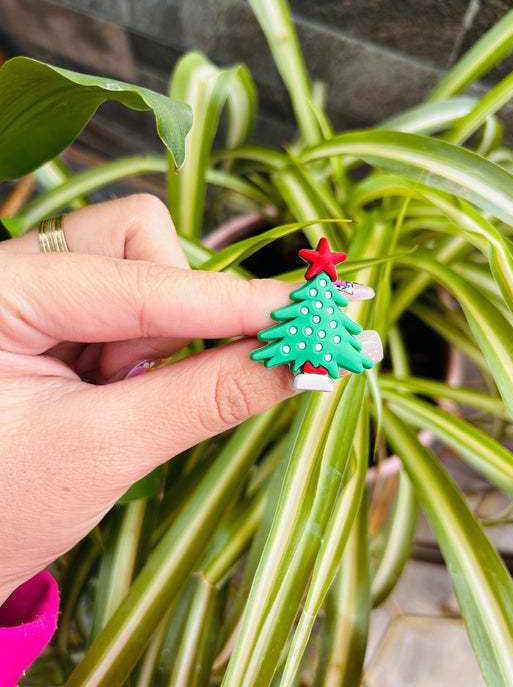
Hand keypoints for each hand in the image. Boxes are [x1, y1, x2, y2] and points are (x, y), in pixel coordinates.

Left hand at [0, 195, 296, 603]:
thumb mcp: (103, 453)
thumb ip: (205, 398)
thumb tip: (297, 364)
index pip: (134, 278)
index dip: (227, 300)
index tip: (302, 312)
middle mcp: (13, 273)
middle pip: (133, 240)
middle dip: (172, 311)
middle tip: (145, 381)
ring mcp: (35, 289)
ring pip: (139, 266)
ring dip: (155, 334)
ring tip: (114, 398)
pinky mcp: (57, 313)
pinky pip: (131, 300)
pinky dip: (146, 343)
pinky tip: (113, 388)